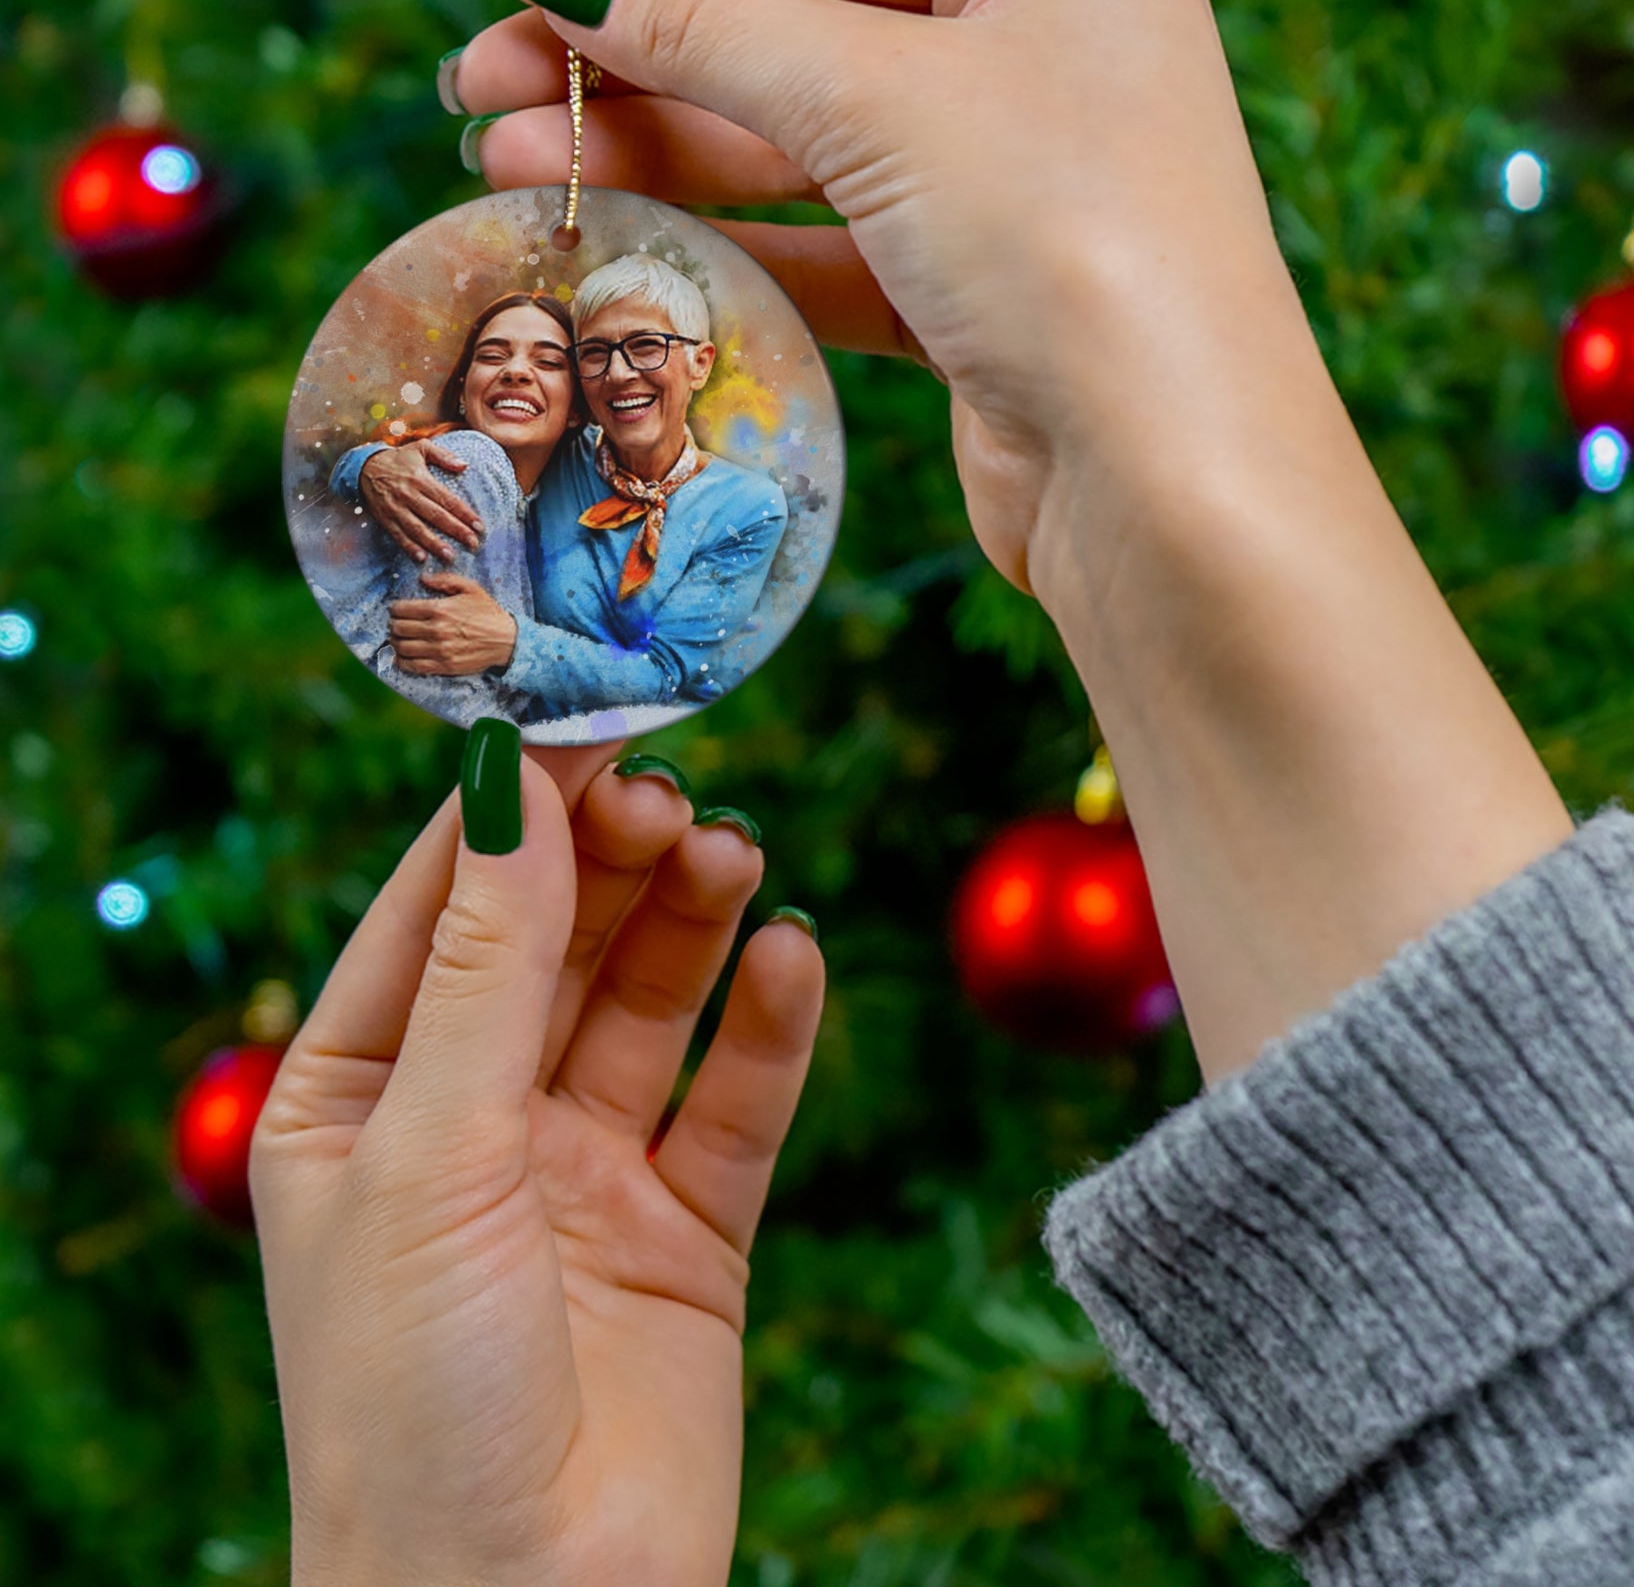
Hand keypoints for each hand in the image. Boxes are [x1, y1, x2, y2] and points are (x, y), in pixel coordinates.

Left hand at [252, 751, 825, 1586]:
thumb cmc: (413, 1397)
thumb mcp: (431, 1151)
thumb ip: (487, 966)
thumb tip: (512, 783)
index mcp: (361, 1098)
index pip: (439, 911)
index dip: (511, 813)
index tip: (584, 717)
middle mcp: (473, 1123)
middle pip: (557, 943)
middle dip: (611, 862)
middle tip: (673, 792)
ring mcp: (584, 1174)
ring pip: (649, 1005)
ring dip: (692, 923)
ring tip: (734, 855)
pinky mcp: (688, 1232)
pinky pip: (735, 1102)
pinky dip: (768, 1026)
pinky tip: (791, 957)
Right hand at [361, 443, 484, 564]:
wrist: (363, 466)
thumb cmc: (399, 459)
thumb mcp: (420, 448)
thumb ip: (443, 456)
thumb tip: (464, 465)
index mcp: (421, 479)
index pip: (447, 499)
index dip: (465, 513)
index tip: (480, 526)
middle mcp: (409, 495)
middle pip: (436, 515)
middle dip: (456, 530)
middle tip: (473, 543)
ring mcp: (396, 508)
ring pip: (417, 528)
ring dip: (434, 543)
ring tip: (450, 555)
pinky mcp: (384, 518)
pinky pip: (398, 534)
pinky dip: (409, 547)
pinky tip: (421, 558)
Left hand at [389, 574, 516, 673]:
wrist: (507, 641)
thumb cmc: (488, 613)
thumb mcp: (471, 588)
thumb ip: (446, 580)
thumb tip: (423, 578)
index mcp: (440, 609)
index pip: (401, 609)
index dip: (394, 608)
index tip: (396, 609)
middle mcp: (436, 630)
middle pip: (398, 628)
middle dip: (393, 625)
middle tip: (396, 624)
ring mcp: (439, 650)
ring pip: (402, 648)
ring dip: (395, 643)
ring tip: (399, 640)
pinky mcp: (443, 666)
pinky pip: (413, 666)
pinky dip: (402, 662)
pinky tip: (402, 657)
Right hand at [457, 0, 1574, 1086]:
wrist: (1169, 483)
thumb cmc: (1067, 241)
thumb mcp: (879, 100)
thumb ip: (710, 26)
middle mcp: (1038, 47)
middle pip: (795, 29)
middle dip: (635, 58)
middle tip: (481, 85)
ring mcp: (1007, 178)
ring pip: (799, 145)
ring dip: (658, 151)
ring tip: (510, 159)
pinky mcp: (975, 294)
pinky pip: (828, 242)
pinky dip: (729, 240)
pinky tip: (617, 236)